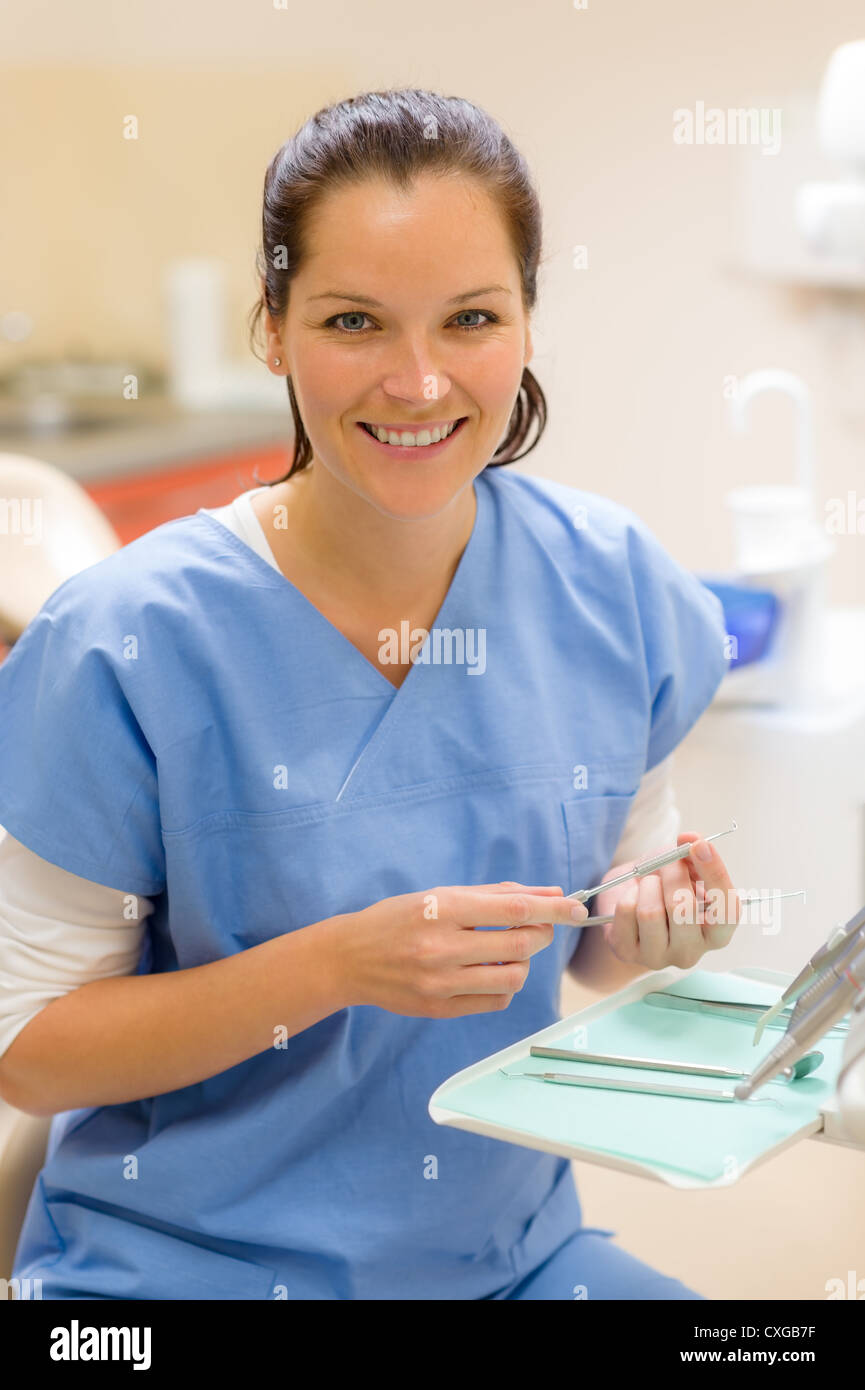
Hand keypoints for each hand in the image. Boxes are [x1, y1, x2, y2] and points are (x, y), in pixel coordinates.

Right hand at [340, 881, 587, 1017]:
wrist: (348, 958)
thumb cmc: (399, 918)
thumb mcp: (442, 894)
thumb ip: (496, 894)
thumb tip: (550, 895)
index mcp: (443, 909)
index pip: (514, 909)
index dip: (553, 909)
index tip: (576, 908)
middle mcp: (441, 946)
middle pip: (520, 944)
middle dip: (543, 934)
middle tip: (541, 927)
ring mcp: (439, 982)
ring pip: (512, 977)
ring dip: (524, 962)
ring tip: (510, 951)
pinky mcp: (439, 1008)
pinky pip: (494, 1001)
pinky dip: (505, 986)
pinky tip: (491, 972)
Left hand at [592, 832, 739, 971]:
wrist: (626, 901)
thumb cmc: (663, 884)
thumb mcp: (683, 866)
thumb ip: (692, 854)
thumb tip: (689, 839)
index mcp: (717, 932)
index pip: (728, 909)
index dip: (715, 874)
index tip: (699, 845)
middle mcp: (692, 952)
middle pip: (684, 908)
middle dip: (672, 874)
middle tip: (667, 863)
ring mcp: (660, 957)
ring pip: (651, 913)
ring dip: (648, 885)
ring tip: (648, 883)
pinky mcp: (629, 953)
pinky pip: (627, 913)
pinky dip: (628, 894)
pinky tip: (632, 898)